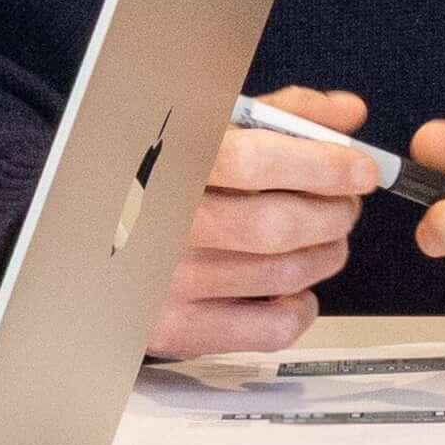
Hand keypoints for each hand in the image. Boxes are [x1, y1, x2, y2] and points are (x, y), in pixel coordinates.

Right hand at [160, 85, 385, 354]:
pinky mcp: (174, 328)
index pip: (255, 162)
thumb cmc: (155, 173)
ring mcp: (167, 281)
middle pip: (276, 226)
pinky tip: (295, 289)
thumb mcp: (210, 126)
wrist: (86, 230)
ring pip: (281, 275)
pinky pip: (265, 330)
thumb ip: (280, 116)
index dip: (321, 165)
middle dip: (332, 213)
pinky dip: (299, 310)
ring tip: (325, 238)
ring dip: (325, 255)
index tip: (358, 168)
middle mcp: (162, 223)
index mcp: (167, 160)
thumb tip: (346, 114)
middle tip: (344, 204)